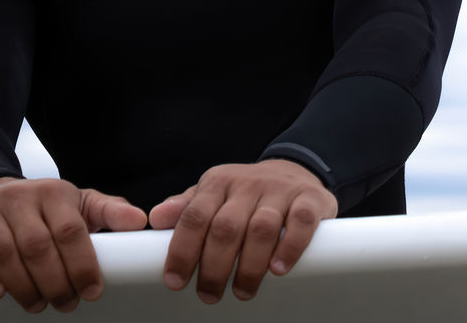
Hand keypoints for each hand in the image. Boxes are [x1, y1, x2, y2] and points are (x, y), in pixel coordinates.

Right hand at [0, 177, 147, 312]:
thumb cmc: (42, 207)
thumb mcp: (78, 204)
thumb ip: (108, 212)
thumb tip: (140, 221)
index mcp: (54, 192)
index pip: (71, 231)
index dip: (83, 264)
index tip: (92, 292)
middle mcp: (19, 196)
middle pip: (38, 246)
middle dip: (55, 282)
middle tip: (65, 304)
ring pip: (4, 252)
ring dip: (22, 285)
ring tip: (37, 304)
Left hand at [149, 159, 337, 302]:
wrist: (295, 170)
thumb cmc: (246, 194)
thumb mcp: (213, 195)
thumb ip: (186, 208)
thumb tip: (156, 219)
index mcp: (219, 182)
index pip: (195, 216)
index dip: (182, 251)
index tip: (175, 282)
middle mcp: (248, 183)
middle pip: (226, 228)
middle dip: (214, 268)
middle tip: (210, 295)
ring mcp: (280, 190)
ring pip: (262, 228)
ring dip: (250, 266)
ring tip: (242, 291)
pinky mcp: (310, 198)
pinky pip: (301, 222)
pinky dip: (290, 247)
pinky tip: (278, 269)